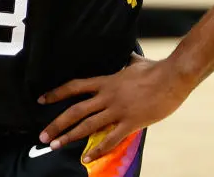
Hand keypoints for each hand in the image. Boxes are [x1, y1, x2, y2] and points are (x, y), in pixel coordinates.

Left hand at [37, 53, 193, 162]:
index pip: (75, 87)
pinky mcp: (131, 122)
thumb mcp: (135, 62)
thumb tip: (127, 55)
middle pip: (75, 110)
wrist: (173, 77)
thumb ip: (126, 61)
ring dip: (69, 136)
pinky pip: (110, 139)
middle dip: (57, 124)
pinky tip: (86, 158)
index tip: (40, 100)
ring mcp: (118, 110)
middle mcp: (107, 96)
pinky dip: (97, 150)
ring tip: (54, 146)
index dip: (56, 93)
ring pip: (88, 126)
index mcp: (106, 81)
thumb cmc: (156, 69)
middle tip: (42, 136)